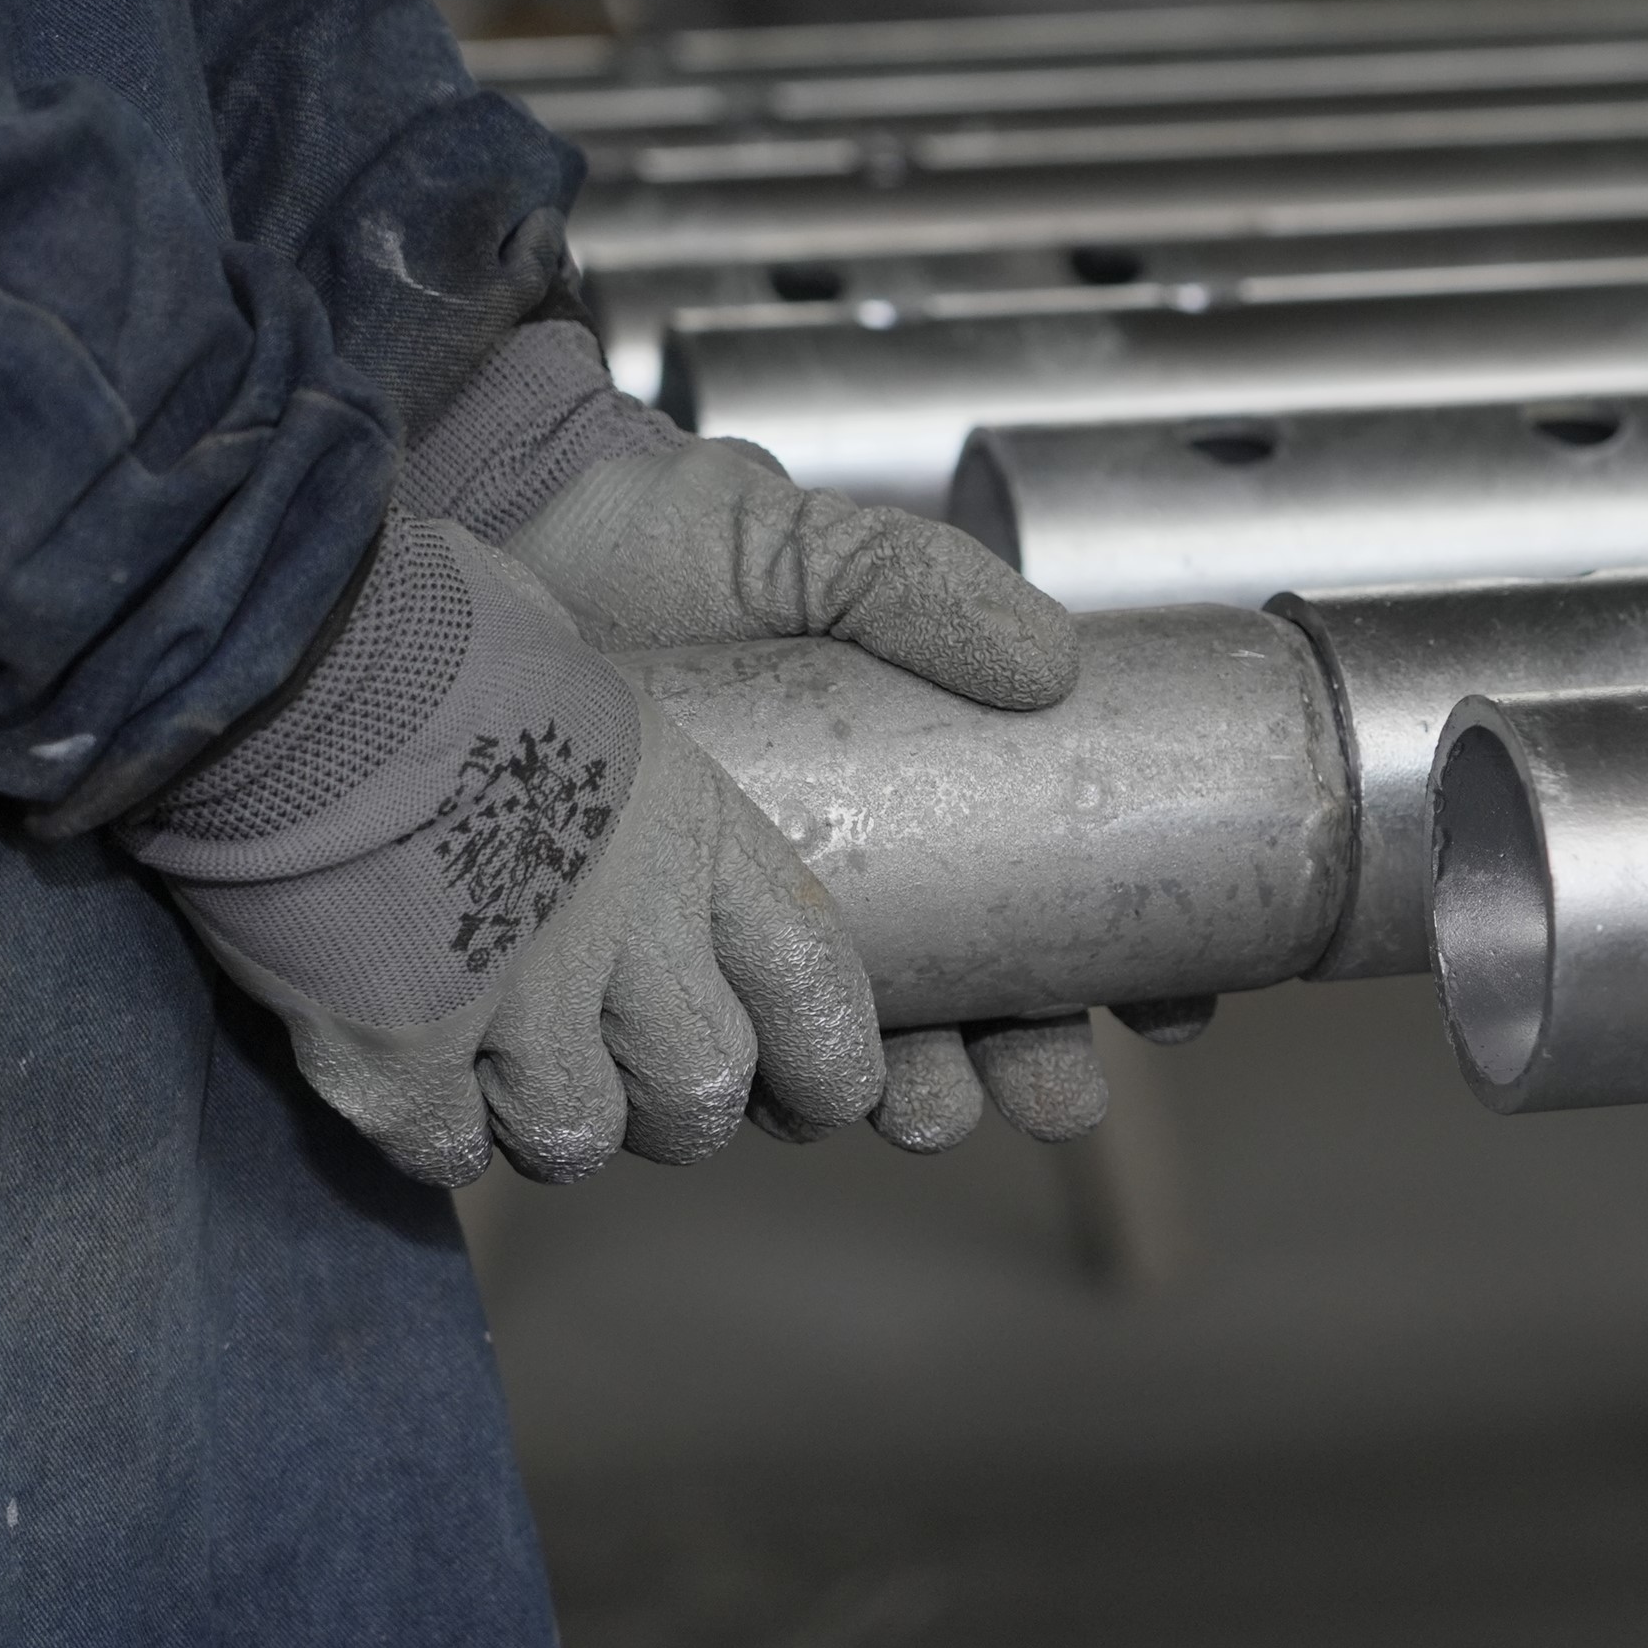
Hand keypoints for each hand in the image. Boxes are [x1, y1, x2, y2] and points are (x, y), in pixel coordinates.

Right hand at [130, 518, 879, 1185]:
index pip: (815, 983)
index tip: (825, 1092)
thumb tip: (631, 774)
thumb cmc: (435, 628)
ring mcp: (518, 998)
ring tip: (511, 1082)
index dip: (831, 1059)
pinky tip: (416, 1091)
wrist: (297, 644)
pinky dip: (438, 1135)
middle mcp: (631, 926)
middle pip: (704, 1090)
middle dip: (675, 1112)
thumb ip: (639, 772)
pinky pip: (448, 1149)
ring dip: (550, 1124)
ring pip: (580, 1135)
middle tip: (635, 1091)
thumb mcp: (594, 682)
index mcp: (693, 826)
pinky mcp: (402, 1046)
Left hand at [396, 318, 1179, 1151]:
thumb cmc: (650, 534)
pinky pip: (695, 1063)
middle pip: (967, 1016)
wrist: (478, 541)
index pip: (1046, 909)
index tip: (1169, 1016)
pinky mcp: (622, 967)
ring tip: (916, 1112)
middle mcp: (838, 887)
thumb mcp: (805, 545)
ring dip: (905, 1102)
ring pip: (844, 1063)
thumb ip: (925, 587)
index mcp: (912, 802)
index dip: (1122, 975)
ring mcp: (727, 939)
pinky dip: (746, 1098)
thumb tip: (1056, 668)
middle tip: (1034, 1097)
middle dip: (1015, 1073)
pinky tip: (775, 1105)